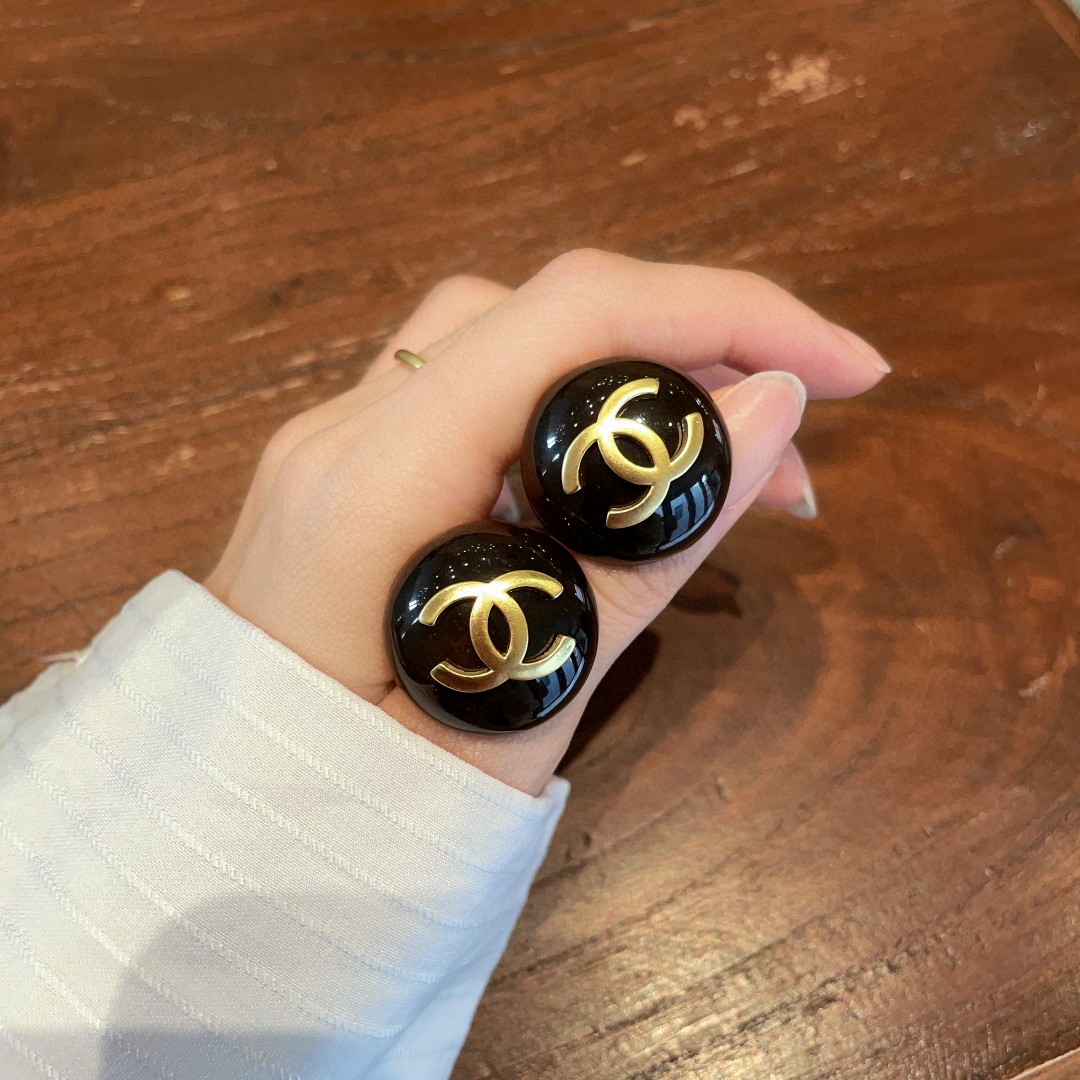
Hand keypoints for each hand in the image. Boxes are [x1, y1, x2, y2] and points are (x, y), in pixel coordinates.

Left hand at [205, 250, 887, 794]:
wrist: (224, 854)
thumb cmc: (359, 821)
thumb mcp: (528, 703)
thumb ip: (645, 552)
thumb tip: (774, 410)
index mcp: (373, 482)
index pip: (568, 318)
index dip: (728, 313)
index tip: (852, 372)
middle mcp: (342, 432)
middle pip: (541, 312)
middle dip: (694, 351)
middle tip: (793, 460)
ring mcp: (334, 447)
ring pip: (510, 344)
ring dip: (635, 381)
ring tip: (730, 474)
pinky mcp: (348, 476)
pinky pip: (475, 400)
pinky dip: (572, 419)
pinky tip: (620, 485)